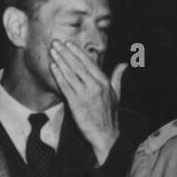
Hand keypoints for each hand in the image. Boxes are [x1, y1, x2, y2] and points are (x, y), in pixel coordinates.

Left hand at [48, 38, 125, 164]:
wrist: (105, 134)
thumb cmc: (110, 115)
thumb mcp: (116, 93)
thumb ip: (117, 77)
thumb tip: (124, 64)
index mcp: (103, 81)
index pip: (88, 62)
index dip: (77, 52)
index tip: (68, 43)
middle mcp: (94, 86)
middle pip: (77, 65)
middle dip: (65, 52)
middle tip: (55, 42)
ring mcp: (84, 94)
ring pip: (70, 74)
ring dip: (60, 61)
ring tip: (52, 51)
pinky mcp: (76, 104)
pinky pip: (65, 86)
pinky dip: (58, 75)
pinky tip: (53, 67)